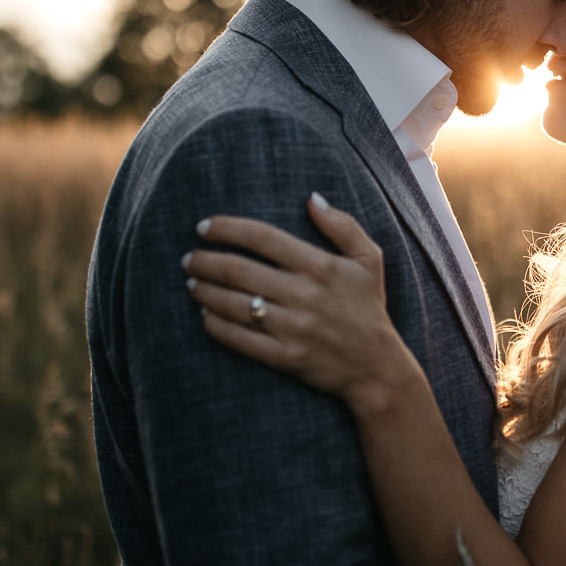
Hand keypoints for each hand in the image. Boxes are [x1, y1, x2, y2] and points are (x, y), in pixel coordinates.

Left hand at [184, 193, 418, 407]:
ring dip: (204, 291)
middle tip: (189, 258)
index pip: (262, 238)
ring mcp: (292, 327)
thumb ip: (342, 225)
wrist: (376, 367)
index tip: (203, 227)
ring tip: (192, 283)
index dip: (227, 229)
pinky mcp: (284, 356)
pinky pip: (239, 338)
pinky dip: (215, 325)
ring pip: (233, 304)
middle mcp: (303, 294)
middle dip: (205, 261)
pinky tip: (205, 315)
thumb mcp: (369, 260)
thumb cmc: (368, 307)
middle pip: (238, 270)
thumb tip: (312, 198)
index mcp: (320, 266)